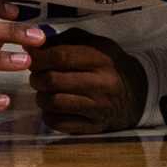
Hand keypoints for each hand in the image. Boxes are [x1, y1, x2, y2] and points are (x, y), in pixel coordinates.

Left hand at [29, 28, 147, 135]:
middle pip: (53, 80)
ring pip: (53, 103)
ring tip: (45, 91)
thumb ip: (65, 40)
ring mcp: (98, 108)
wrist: (137, 93)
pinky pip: (59, 123)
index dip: (39, 56)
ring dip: (41, 96)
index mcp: (101, 59)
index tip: (30, 56)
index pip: (61, 56)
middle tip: (36, 75)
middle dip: (36, 77)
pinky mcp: (93, 126)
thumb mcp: (95, 44)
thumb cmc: (109, 65)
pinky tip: (53, 107)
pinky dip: (48, 115)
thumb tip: (32, 45)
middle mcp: (101, 84)